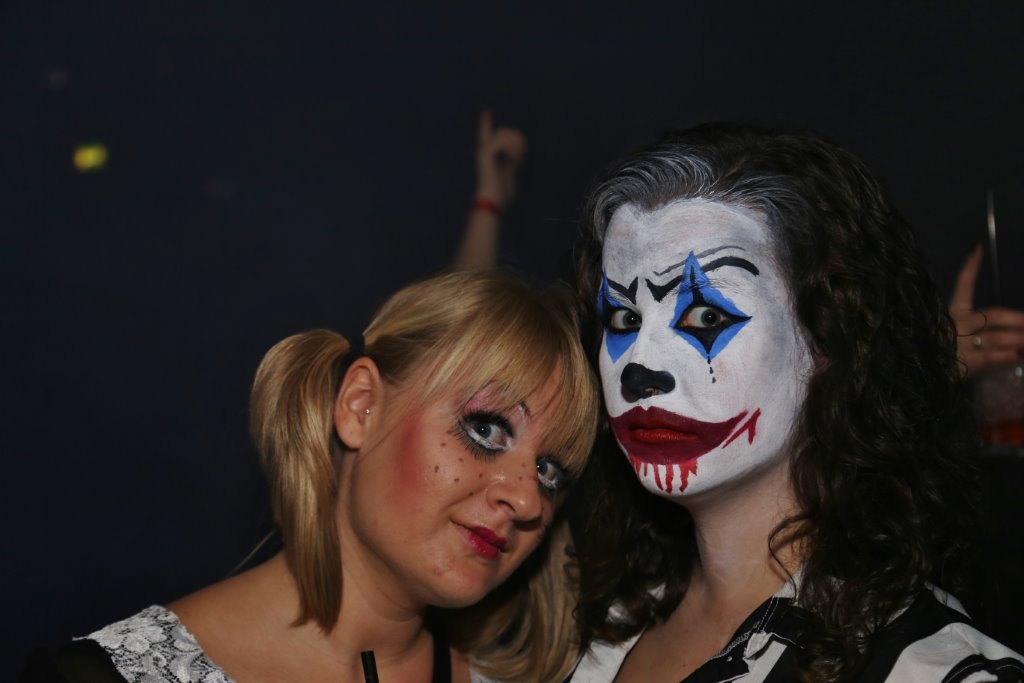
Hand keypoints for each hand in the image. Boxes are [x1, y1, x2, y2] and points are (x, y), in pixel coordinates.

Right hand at [475, 109, 525, 208]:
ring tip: (517, 161)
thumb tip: (519, 156)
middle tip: (520, 158)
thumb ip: (513, 163)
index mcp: (489, 156)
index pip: (486, 134)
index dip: (485, 123)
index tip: (486, 111)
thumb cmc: (502, 194)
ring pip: (505, 133)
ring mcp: (483, 149)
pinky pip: (503, 142)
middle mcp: (483, 150)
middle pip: (505, 130)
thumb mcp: (510, 174)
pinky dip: (512, 151)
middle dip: (518, 140)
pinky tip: (513, 162)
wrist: (493, 200)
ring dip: (516, 146)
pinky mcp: (485, 152)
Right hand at [949, 245, 1023, 376]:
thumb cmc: (937, 353)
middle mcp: (953, 326)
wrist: (915, 376)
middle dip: (1014, 319)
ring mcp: (957, 345)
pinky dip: (1005, 356)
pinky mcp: (962, 364)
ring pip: (994, 337)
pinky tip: (1016, 355)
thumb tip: (1010, 329)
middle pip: (989, 316)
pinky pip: (989, 358)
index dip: (969, 268)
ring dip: (1016, 338)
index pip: (961, 287)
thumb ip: (973, 328)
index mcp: (949, 314)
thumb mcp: (949, 334)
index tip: (977, 249)